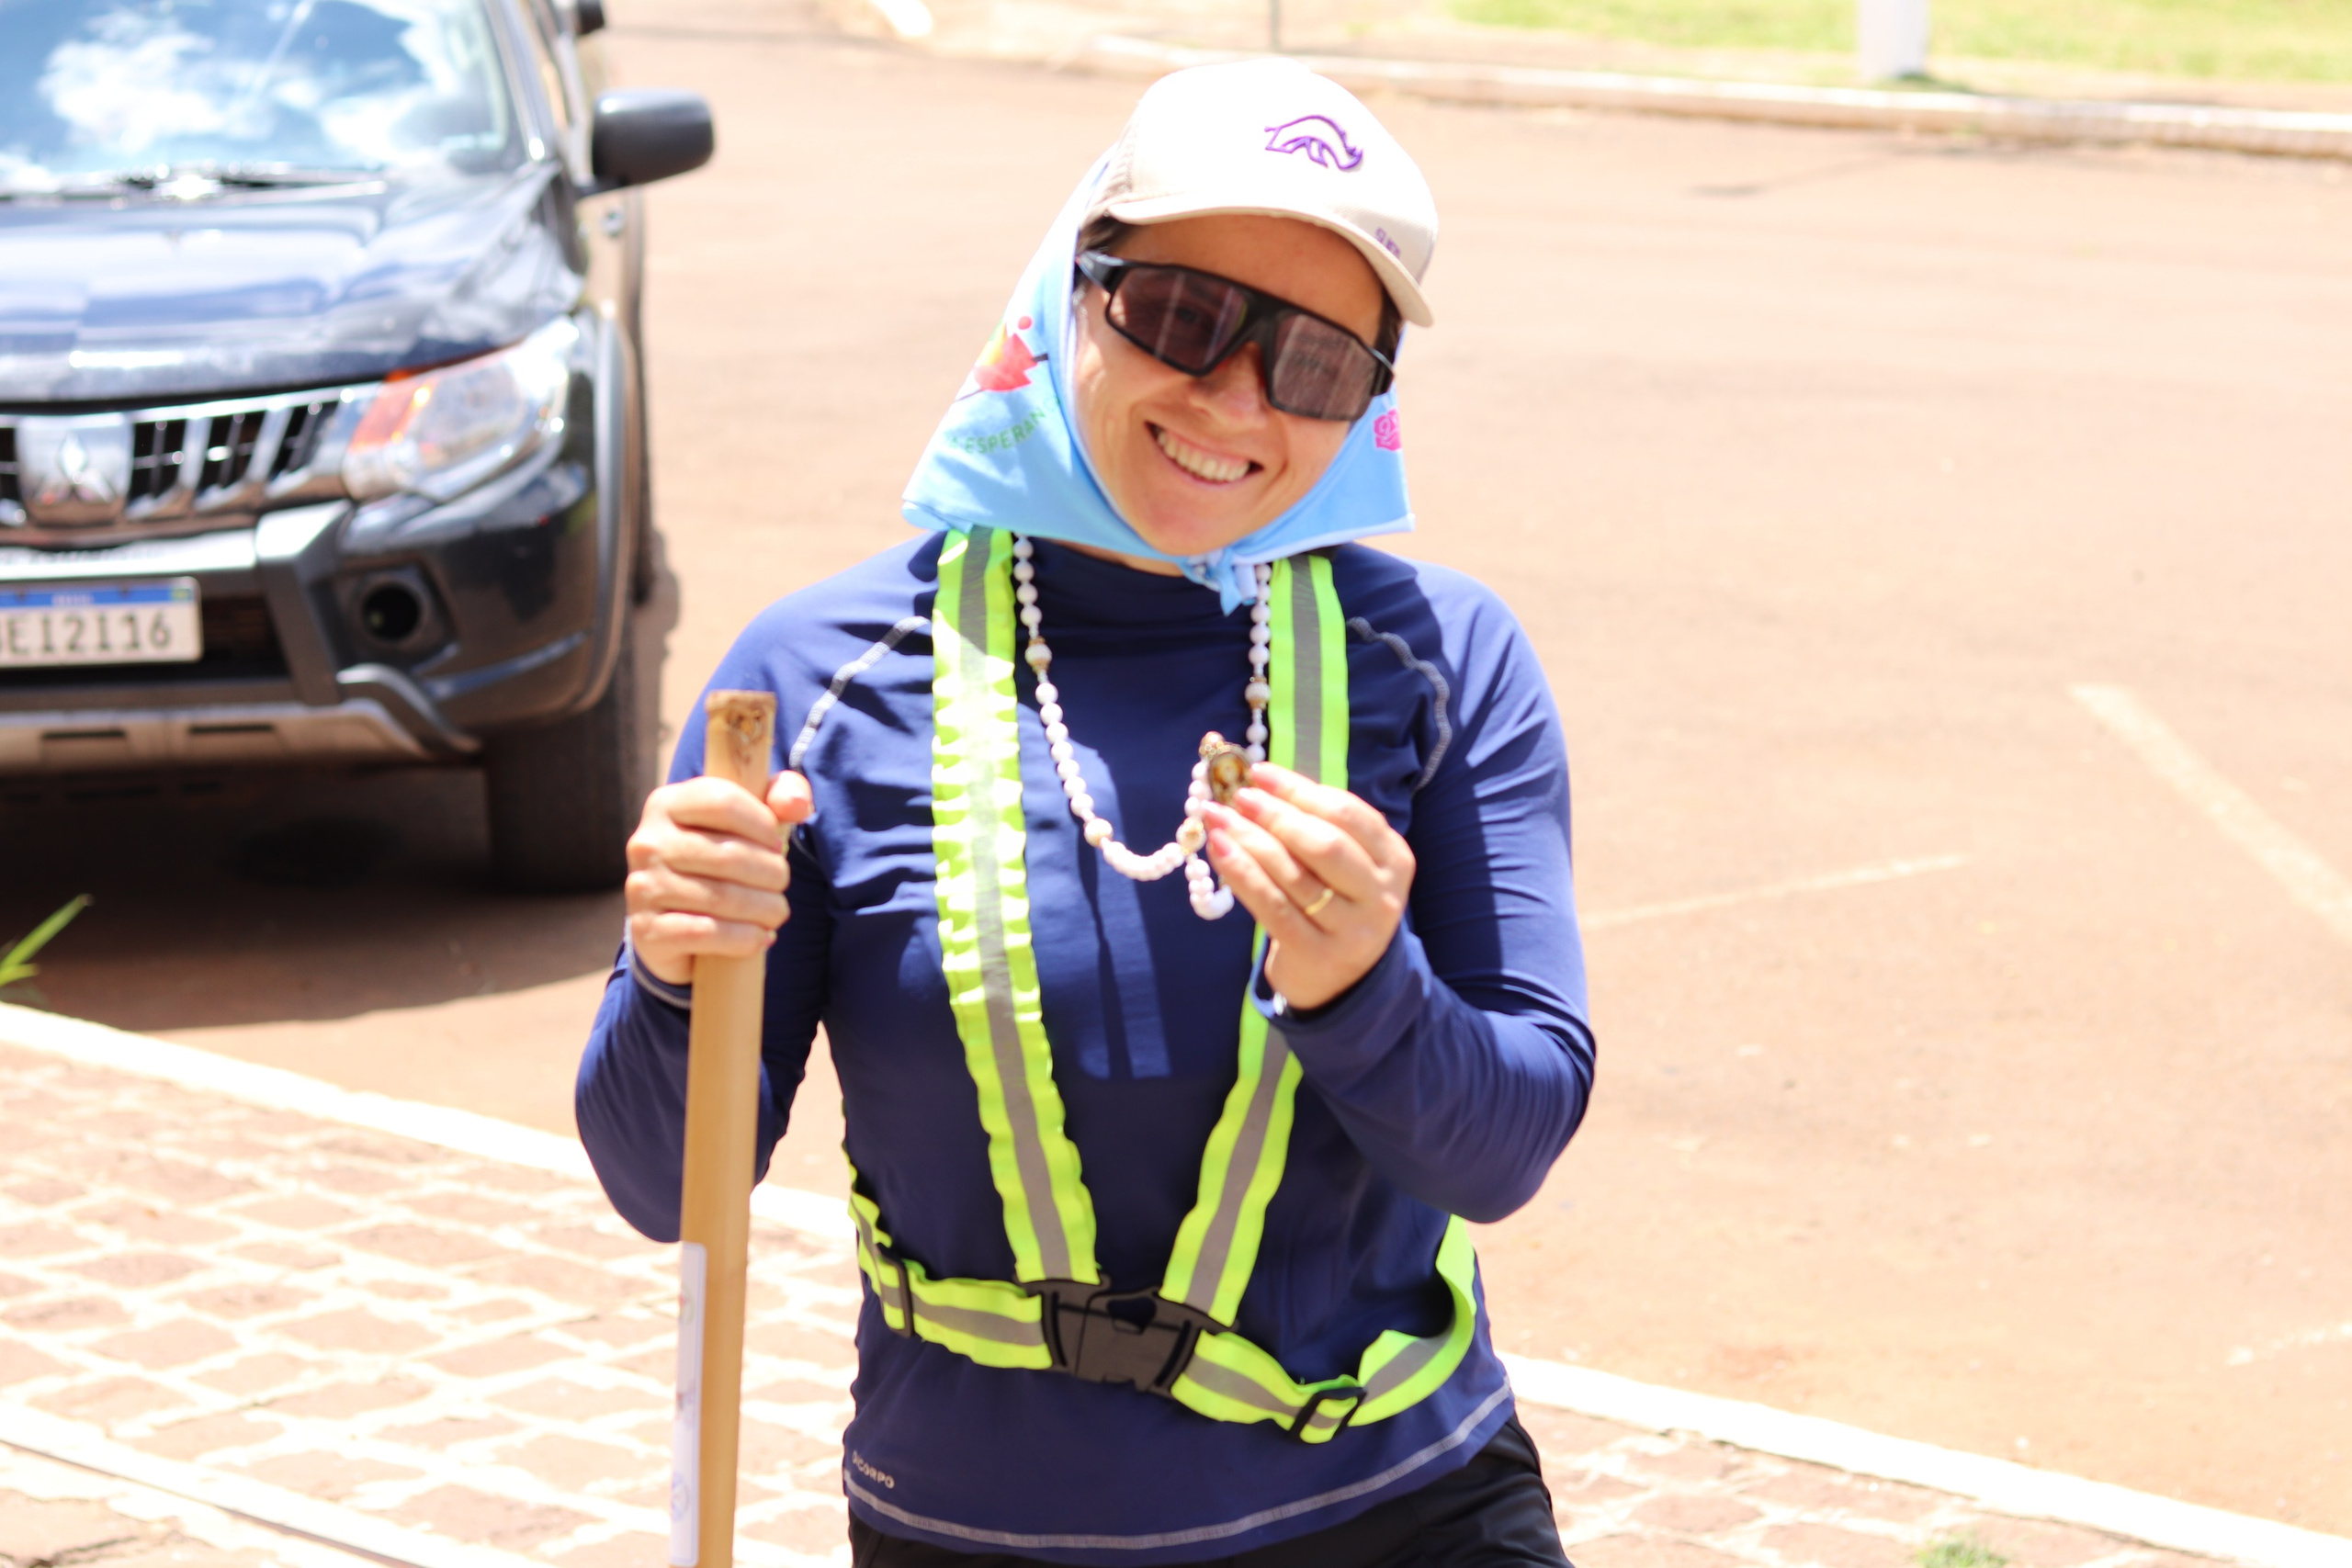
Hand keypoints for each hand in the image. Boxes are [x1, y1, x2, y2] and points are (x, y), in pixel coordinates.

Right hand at [625, 771, 813, 986]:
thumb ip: (784, 795)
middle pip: (729, 855)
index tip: (776, 845)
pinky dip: (745, 939)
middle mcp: (647, 843)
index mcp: (667, 804)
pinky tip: (759, 938)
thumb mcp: (752, 819)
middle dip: (772, 874)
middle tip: (781, 884)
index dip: (763, 825)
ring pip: (723, 898)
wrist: (677, 926)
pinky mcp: (647, 931)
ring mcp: (643, 888)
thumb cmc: (723, 861)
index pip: (723, 801)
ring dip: (766, 909)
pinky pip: (708, 933)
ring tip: (776, 912)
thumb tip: (797, 806)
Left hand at [1204, 762, 1413, 1011]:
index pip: (1347, 814)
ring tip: (1218, 818)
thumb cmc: (1336, 905)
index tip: (1259, 772)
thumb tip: (1259, 782)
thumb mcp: (1346, 866)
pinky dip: (1242, 874)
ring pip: (1294, 875)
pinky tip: (1219, 850)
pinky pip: (1272, 907)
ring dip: (1250, 840)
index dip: (1300, 789)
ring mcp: (1352, 930)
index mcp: (1394, 859)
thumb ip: (1315, 825)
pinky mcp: (1317, 954)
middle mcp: (1381, 895)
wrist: (1344, 982)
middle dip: (1277, 815)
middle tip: (1239, 796)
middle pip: (1324, 844)